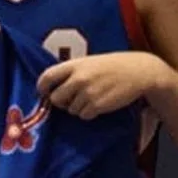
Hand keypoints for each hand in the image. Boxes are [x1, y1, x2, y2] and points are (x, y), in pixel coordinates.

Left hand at [37, 51, 166, 119]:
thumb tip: (55, 86)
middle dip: (60, 102)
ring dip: (77, 108)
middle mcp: (78, 79)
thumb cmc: (111, 65)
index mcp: (74, 65)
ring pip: (71, 109)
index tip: (43, 93)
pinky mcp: (97, 105)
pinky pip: (84, 116)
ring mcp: (87, 93)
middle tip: (69, 100)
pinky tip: (97, 105)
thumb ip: (72, 72)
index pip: (47, 76)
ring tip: (89, 98)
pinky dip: (88, 113)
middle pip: (56, 98)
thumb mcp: (88, 62)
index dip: (42, 87)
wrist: (135, 71)